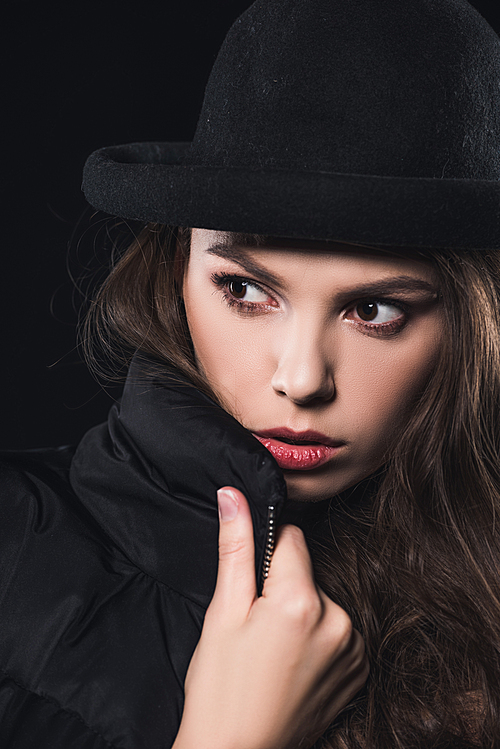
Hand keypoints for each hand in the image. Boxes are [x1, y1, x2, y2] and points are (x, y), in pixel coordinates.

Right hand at [173, 487, 368, 748]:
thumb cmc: (221, 688)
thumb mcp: (222, 612)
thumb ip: (235, 547)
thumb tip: (234, 495)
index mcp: (301, 600)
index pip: (292, 537)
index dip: (266, 551)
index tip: (251, 582)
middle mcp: (338, 620)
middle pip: (307, 571)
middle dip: (282, 586)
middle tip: (255, 626)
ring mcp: (353, 649)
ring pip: (323, 600)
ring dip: (302, 612)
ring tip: (272, 651)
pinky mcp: (359, 670)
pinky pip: (338, 630)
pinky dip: (318, 638)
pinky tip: (292, 664)